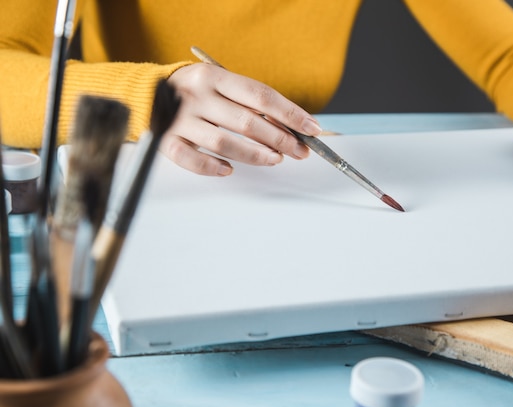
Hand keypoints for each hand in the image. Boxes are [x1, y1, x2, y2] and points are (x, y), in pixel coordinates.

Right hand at [163, 63, 321, 175]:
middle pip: (247, 122)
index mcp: (215, 76)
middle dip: (280, 139)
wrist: (146, 92)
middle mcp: (197, 95)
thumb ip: (250, 103)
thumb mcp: (222, 85)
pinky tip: (229, 169)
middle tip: (299, 151)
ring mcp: (180, 118)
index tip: (312, 128)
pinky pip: (190, 159)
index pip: (261, 96)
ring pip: (224, 142)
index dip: (291, 114)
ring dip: (255, 155)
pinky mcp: (166, 140)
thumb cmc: (196, 92)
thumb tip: (291, 125)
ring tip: (275, 159)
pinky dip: (212, 167)